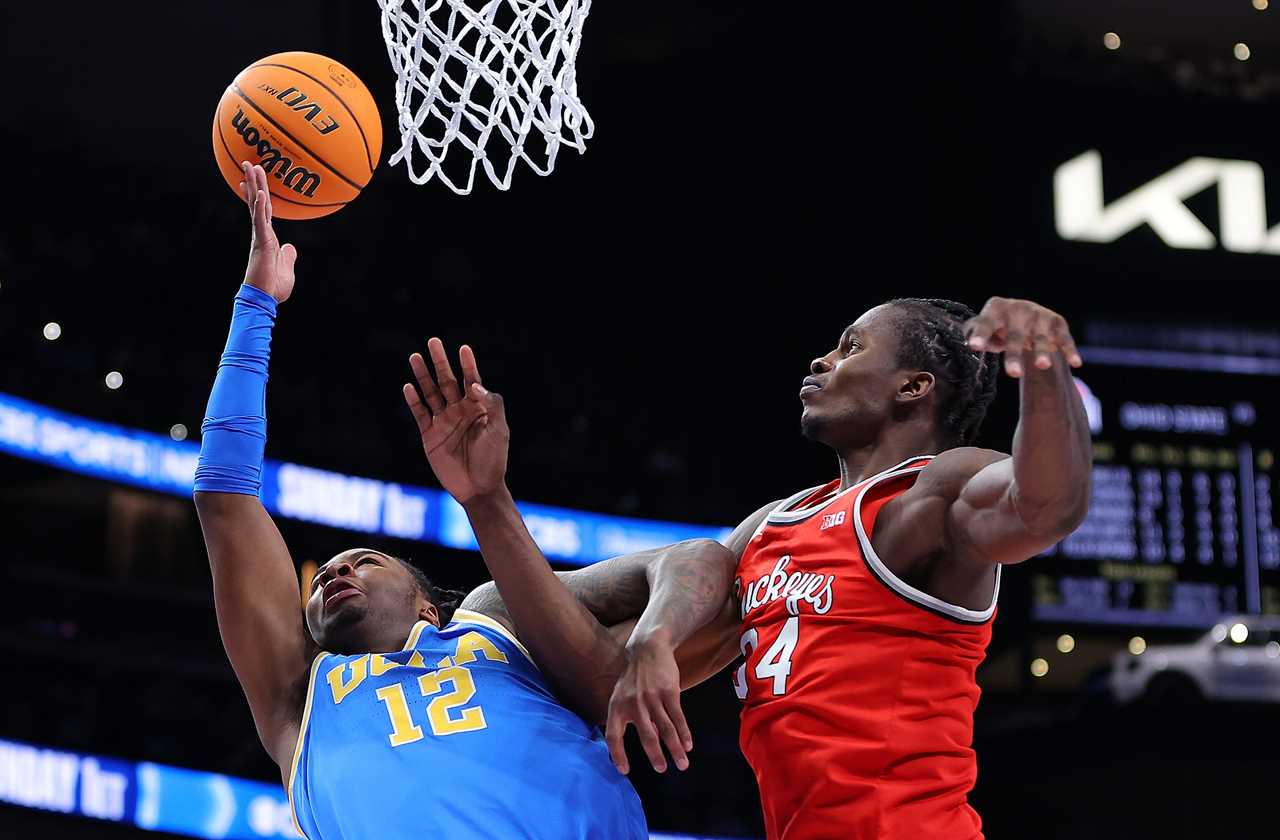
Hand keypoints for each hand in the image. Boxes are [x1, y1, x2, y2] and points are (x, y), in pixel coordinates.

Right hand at [239, 162, 296, 303]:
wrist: (264, 299)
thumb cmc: (273, 287)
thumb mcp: (286, 269)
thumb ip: (288, 257)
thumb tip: (290, 247)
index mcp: (267, 238)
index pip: (262, 212)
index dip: (258, 196)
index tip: (253, 182)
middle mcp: (261, 234)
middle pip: (257, 203)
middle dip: (254, 183)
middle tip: (249, 163)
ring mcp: (260, 237)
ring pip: (256, 207)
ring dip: (254, 186)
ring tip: (251, 168)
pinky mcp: (262, 243)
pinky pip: (261, 222)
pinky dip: (261, 208)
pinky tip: (261, 194)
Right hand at [403, 339, 508, 504]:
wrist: (478, 488)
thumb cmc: (494, 459)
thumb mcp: (500, 430)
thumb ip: (491, 405)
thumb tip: (474, 384)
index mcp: (478, 408)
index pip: (472, 380)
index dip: (468, 364)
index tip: (464, 348)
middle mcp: (459, 411)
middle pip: (447, 381)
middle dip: (440, 362)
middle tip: (434, 341)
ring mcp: (443, 422)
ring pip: (431, 393)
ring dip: (423, 376)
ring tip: (415, 356)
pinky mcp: (429, 435)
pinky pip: (420, 414)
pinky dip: (414, 401)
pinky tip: (408, 386)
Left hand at [605, 634, 691, 774]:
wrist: (647, 649)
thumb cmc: (633, 678)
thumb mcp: (623, 696)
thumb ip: (630, 718)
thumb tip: (649, 742)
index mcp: (617, 707)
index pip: (613, 736)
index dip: (617, 754)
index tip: (625, 770)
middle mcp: (634, 704)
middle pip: (646, 736)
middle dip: (655, 755)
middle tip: (661, 769)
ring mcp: (652, 698)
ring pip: (666, 729)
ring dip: (675, 748)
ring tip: (682, 764)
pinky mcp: (669, 692)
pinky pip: (677, 717)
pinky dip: (684, 732)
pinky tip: (688, 744)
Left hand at [964, 297, 1081, 377]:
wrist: (1024, 315)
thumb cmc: (996, 328)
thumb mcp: (982, 330)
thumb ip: (971, 335)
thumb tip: (968, 343)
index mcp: (995, 309)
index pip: (985, 323)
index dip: (980, 335)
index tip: (974, 347)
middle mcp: (1018, 308)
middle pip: (1014, 336)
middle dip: (1014, 355)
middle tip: (1013, 374)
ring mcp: (1039, 314)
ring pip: (1040, 338)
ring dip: (1042, 351)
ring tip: (1042, 366)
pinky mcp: (1057, 321)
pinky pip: (1064, 338)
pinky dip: (1069, 350)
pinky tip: (1075, 363)